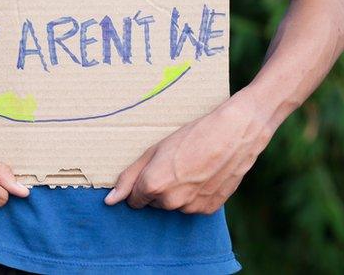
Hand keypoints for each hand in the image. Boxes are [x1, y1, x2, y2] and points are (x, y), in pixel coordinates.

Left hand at [104, 93, 269, 213]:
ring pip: (174, 205)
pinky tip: (203, 176)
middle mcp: (171, 202)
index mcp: (153, 186)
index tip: (152, 170)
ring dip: (177, 192)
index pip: (134, 200)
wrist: (233, 134)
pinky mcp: (209, 209)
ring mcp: (192, 208)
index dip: (140, 184)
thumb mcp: (153, 151)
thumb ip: (129, 177)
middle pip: (153, 202)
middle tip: (175, 165)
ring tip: (191, 168)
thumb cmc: (190, 137)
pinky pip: (193, 207)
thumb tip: (110, 200)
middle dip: (158, 188)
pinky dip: (195, 196)